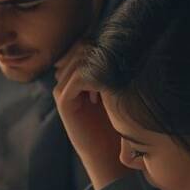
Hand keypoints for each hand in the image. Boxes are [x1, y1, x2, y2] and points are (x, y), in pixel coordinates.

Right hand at [53, 44, 130, 189]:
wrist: (108, 149)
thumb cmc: (118, 118)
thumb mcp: (118, 85)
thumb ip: (114, 65)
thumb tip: (126, 40)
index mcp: (80, 71)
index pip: (85, 42)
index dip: (102, 43)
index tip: (121, 57)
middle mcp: (69, 77)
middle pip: (80, 47)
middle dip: (99, 53)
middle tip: (116, 69)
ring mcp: (63, 89)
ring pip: (76, 61)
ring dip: (95, 68)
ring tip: (109, 84)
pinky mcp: (63, 102)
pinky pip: (72, 81)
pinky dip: (89, 82)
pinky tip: (101, 95)